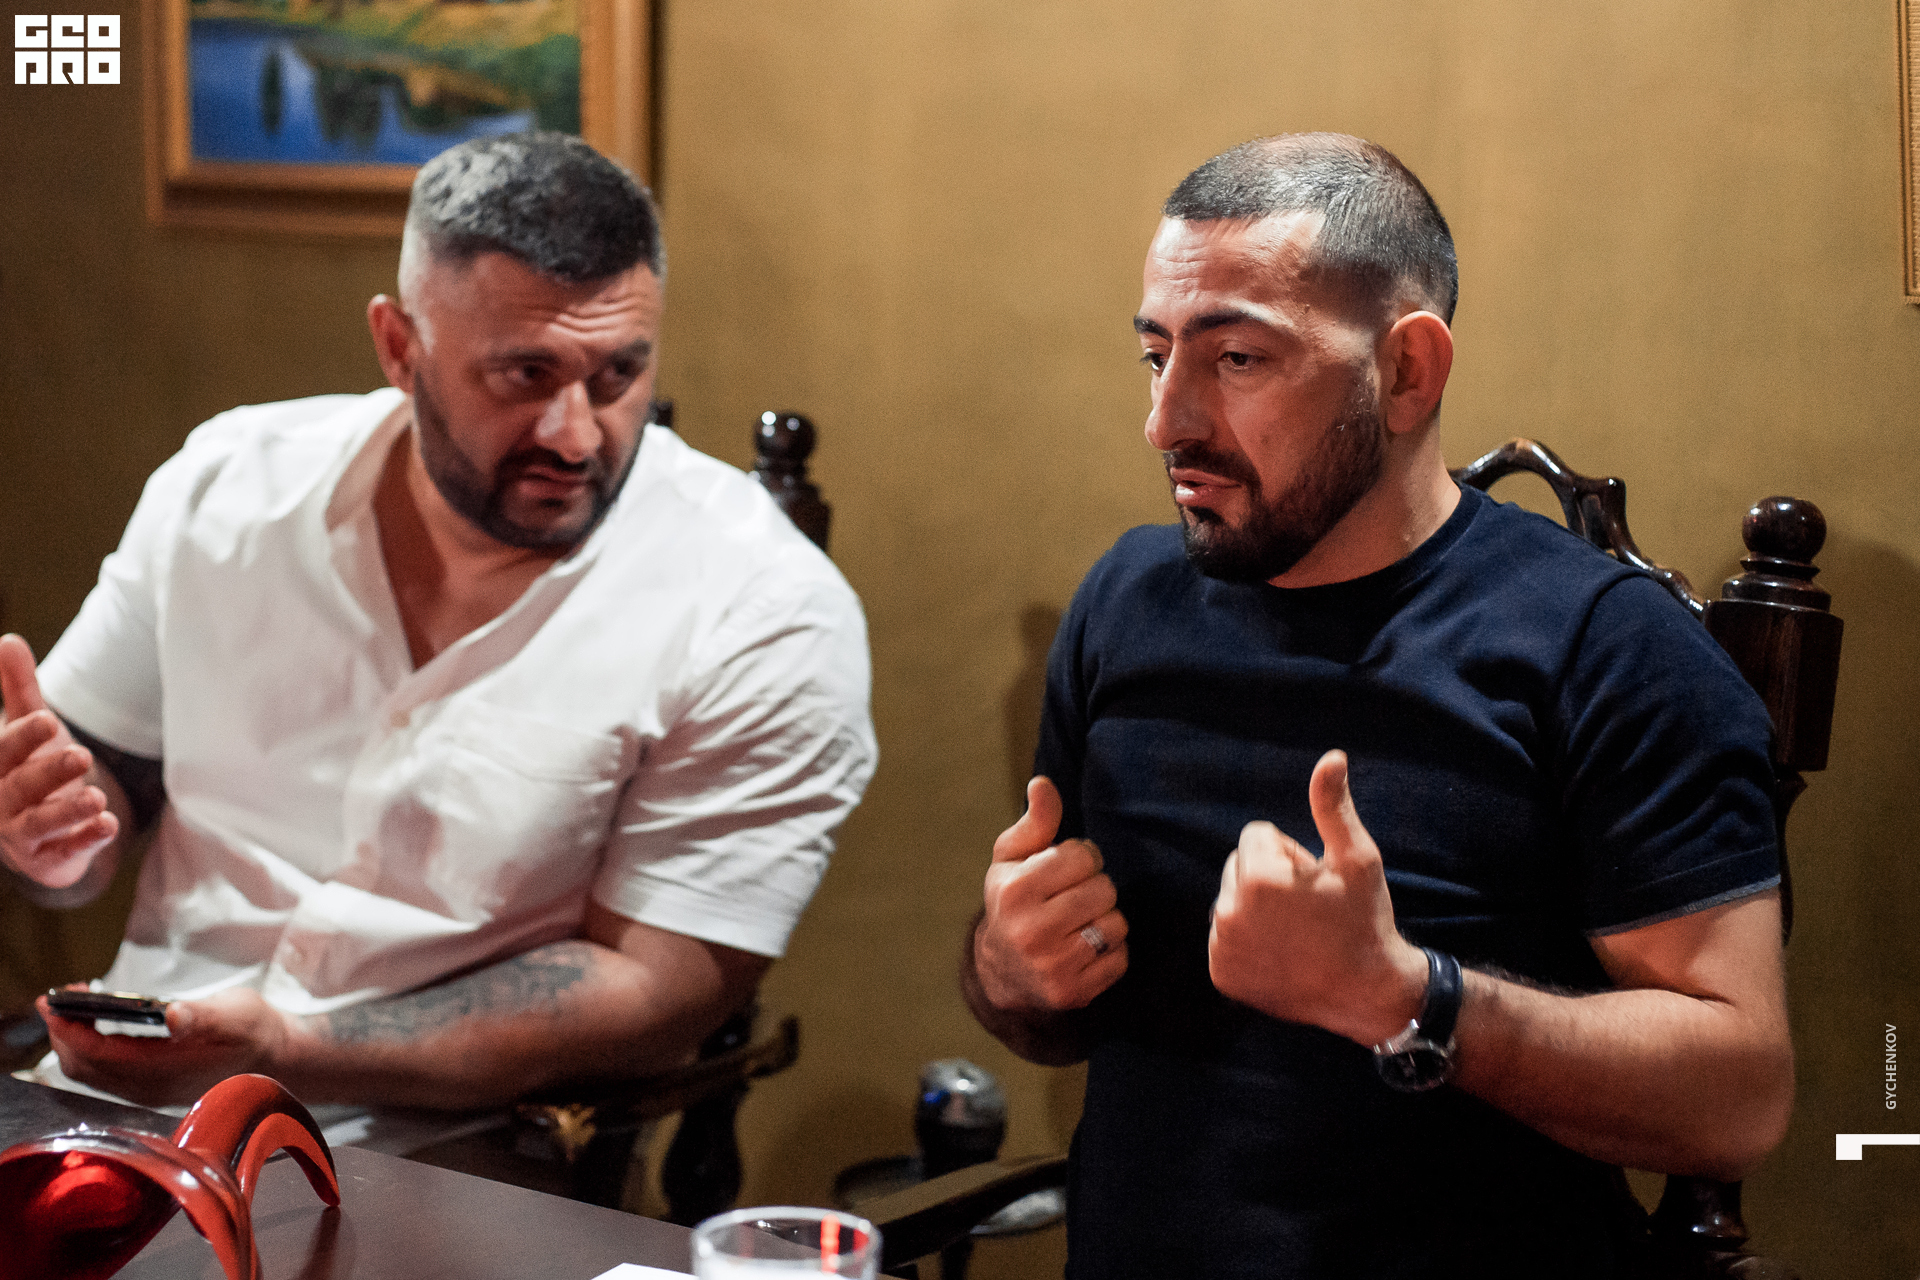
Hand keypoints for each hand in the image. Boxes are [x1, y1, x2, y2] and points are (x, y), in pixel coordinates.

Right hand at [0, 634, 117, 888]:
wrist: (40, 830)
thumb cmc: (31, 769)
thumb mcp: (27, 729)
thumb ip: (18, 690)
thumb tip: (8, 640)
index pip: (3, 752)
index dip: (22, 738)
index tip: (47, 720)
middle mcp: (2, 803)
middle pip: (21, 787)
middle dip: (49, 772)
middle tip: (81, 756)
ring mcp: (24, 835)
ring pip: (42, 824)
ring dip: (68, 812)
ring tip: (97, 798)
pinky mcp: (51, 858)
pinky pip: (67, 851)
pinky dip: (86, 840)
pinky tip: (109, 826)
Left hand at [40, 987, 294, 1107]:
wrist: (277, 1057)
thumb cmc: (256, 1030)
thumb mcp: (236, 1014)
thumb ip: (203, 1016)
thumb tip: (174, 1016)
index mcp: (165, 1071)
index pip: (98, 1054)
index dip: (70, 1028)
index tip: (56, 1000)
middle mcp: (148, 1089)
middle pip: (83, 1067)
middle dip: (63, 1033)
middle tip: (58, 998)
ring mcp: (147, 1092)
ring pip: (89, 1073)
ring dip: (72, 1042)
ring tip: (72, 1008)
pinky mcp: (149, 1088)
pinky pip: (102, 1074)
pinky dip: (88, 1049)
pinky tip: (94, 1026)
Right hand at [973, 776, 1127, 1011]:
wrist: (1001, 971)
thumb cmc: (1011, 901)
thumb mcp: (1012, 858)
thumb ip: (1035, 821)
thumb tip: (1043, 784)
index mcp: (1015, 891)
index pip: (1082, 856)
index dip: (1080, 858)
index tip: (1064, 869)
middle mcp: (1032, 930)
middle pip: (1104, 889)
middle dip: (1094, 888)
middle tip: (1072, 897)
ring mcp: (1054, 966)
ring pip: (1116, 924)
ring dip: (1104, 919)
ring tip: (1079, 922)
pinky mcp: (1074, 992)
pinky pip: (1121, 958)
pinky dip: (1110, 951)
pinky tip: (1084, 948)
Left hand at [1208, 750, 1427, 1044]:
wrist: (1366, 993)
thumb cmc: (1365, 919)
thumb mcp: (1357, 859)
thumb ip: (1332, 806)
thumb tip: (1332, 756)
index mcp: (1258, 879)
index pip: (1257, 836)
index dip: (1291, 854)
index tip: (1315, 881)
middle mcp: (1229, 912)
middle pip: (1238, 865)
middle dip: (1268, 877)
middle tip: (1307, 908)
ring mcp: (1222, 947)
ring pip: (1231, 899)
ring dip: (1255, 907)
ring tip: (1296, 932)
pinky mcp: (1221, 973)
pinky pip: (1225, 934)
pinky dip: (1247, 939)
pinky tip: (1281, 954)